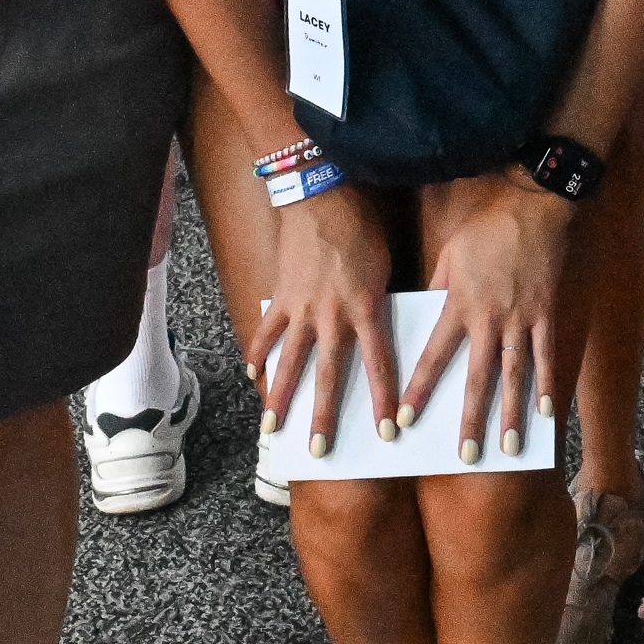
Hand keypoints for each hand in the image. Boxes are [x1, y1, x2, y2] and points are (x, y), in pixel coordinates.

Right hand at [257, 186, 399, 457]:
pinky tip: (253, 375)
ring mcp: (301, 308)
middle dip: (324, 415)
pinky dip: (259, 352)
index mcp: (366, 307)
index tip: (390, 430)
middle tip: (320, 450)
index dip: (384, 398)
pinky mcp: (280, 296)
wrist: (322, 193)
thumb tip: (381, 336)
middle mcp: (332, 315)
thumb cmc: (363, 227)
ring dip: (281, 398)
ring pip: (290, 362)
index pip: (379, 363)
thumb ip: (381, 305)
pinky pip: (267, 331)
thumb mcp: (385, 268)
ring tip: (272, 429)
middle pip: (329, 375)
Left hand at [408, 171, 573, 462]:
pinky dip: (547, 386)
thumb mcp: (449, 253)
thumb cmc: (487, 227)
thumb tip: (423, 314)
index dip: (417, 390)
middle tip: (465, 455)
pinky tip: (545, 413)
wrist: (535, 203)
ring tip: (508, 447)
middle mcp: (488, 318)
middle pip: (476, 378)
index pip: (432, 356)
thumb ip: (436, 288)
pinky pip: (547, 356)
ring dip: (511, 414)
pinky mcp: (548, 313)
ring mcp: (521, 318)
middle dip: (469, 419)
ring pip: (513, 375)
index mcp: (458, 304)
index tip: (404, 420)